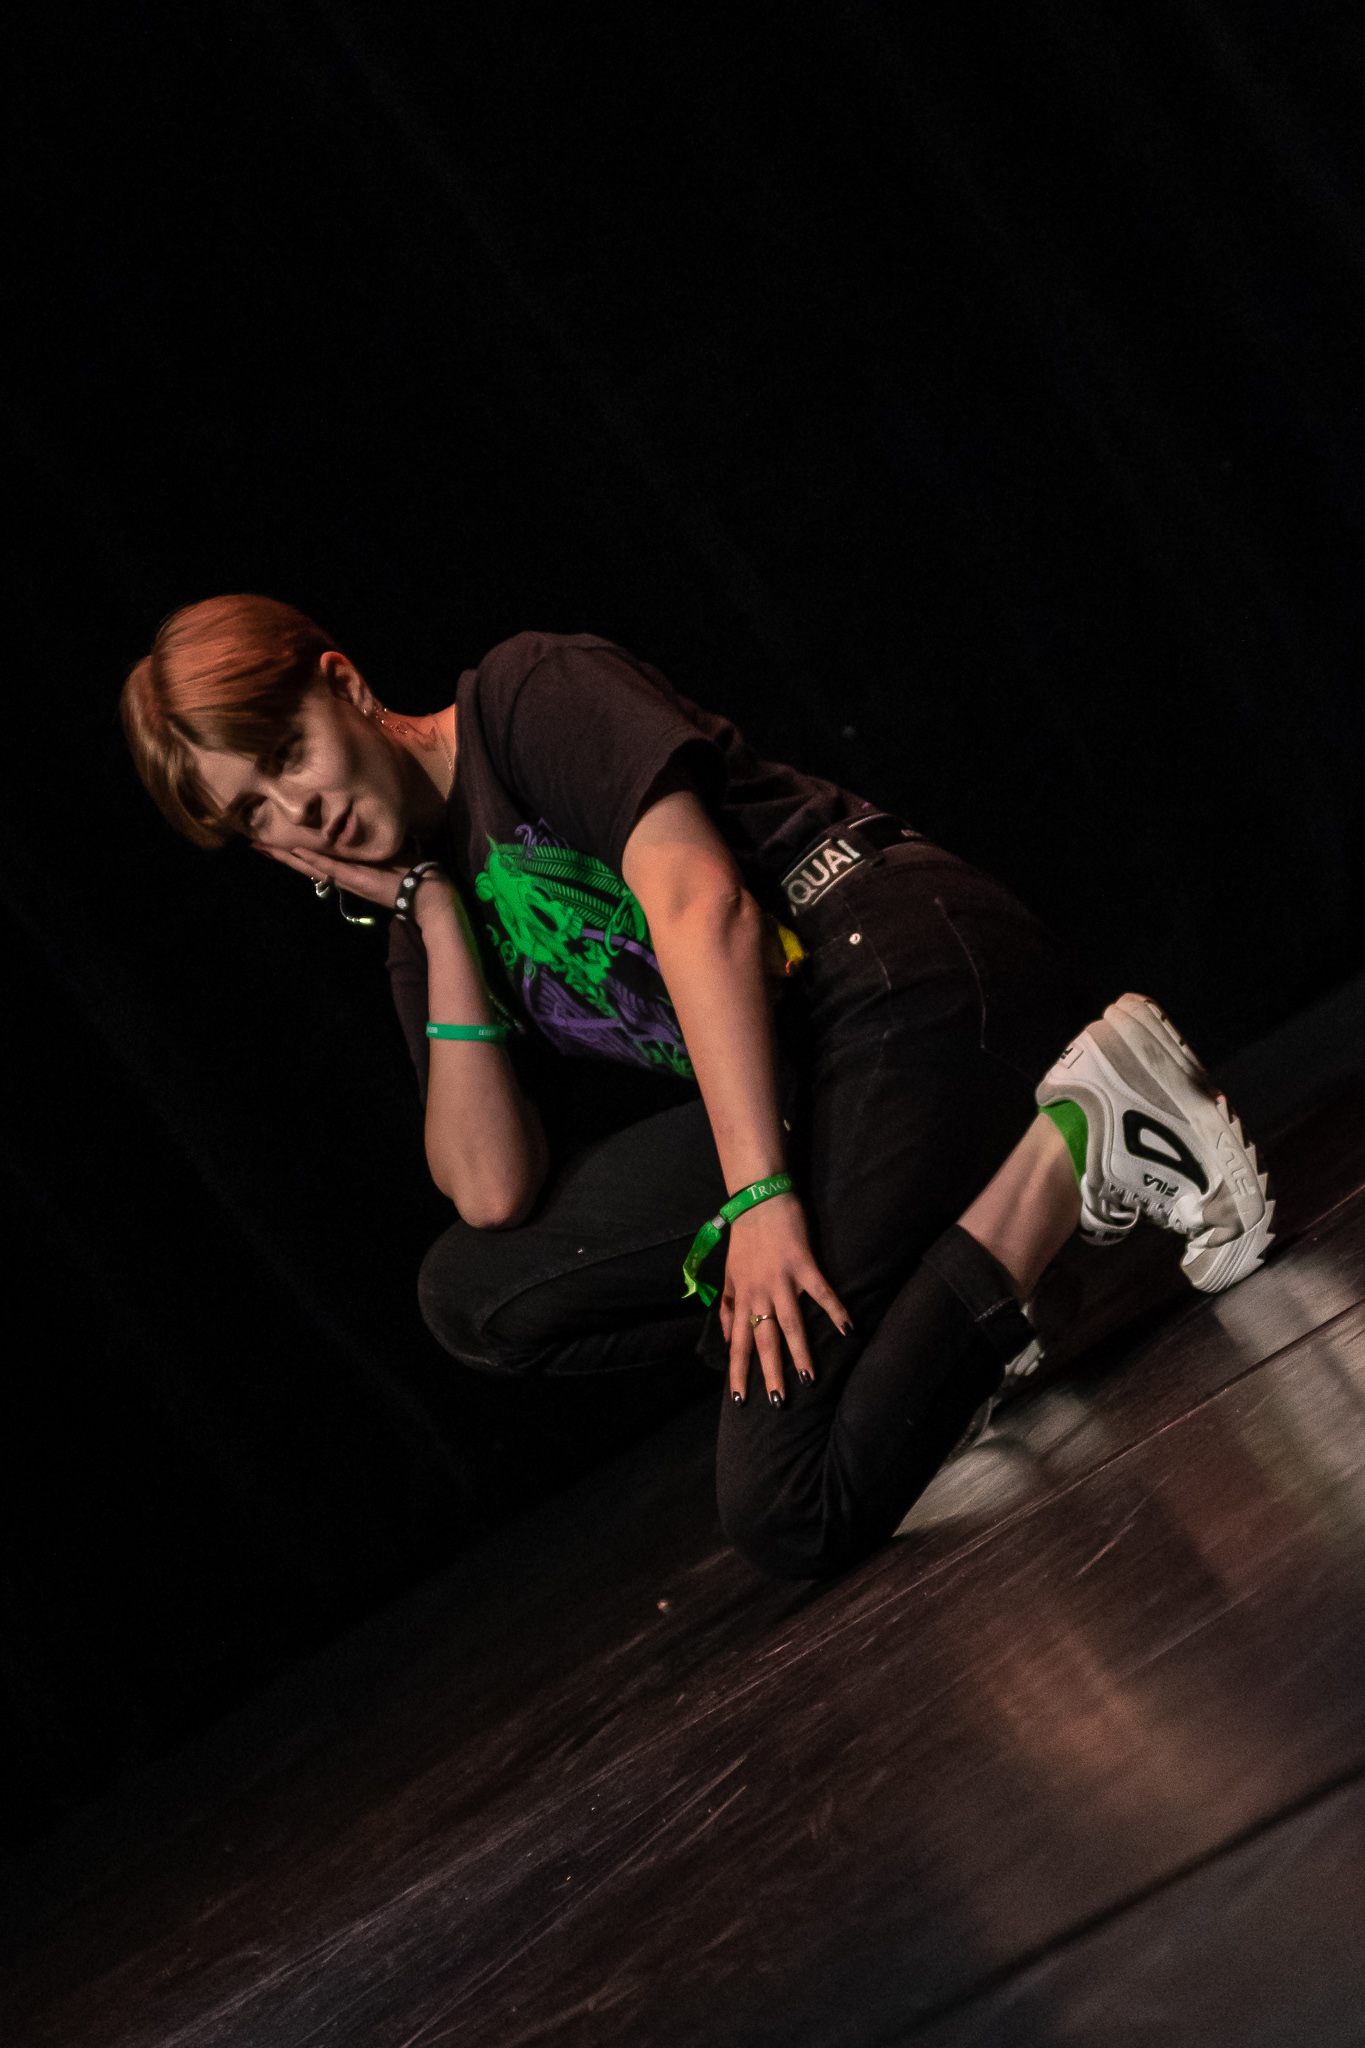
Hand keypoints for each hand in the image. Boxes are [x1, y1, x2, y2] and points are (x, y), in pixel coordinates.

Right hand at [256, 843, 410, 911]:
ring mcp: (348, 879)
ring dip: (288, 858)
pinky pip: (331, 869)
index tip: (274, 843)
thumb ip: (373, 846)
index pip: (315, 860)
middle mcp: (343, 876)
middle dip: (281, 856)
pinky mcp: (357, 879)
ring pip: (312, 868)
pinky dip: (314, 862)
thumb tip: (368, 829)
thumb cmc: (409, 873)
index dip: (294, 853)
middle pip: (305, 865)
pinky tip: (298, 854)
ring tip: (267, 849)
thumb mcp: (387, 855)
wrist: (425, 893)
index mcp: (348, 870)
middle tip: (257, 846)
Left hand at [719, 1191, 850, 1404]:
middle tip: (777, 1403)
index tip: (740, 1400)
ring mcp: (782, 1280)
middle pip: (764, 1340)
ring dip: (799, 1353)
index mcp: (741, 1297)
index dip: (738, 1372)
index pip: (737, 1342)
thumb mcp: (728, 1273)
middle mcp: (759, 1294)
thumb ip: (726, 1304)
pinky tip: (848, 1330)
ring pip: (791, 1324)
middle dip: (769, 1373)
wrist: (759, 1200)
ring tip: (808, 1379)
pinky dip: (835, 1311)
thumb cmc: (745, 1238)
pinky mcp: (804, 1265)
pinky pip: (821, 1293)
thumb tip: (725, 1335)